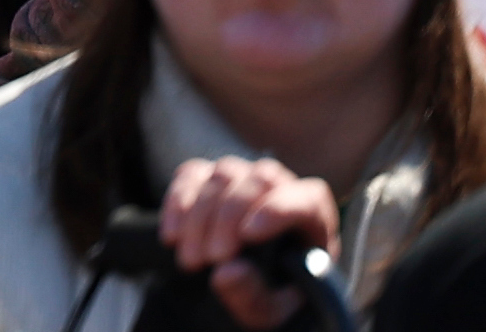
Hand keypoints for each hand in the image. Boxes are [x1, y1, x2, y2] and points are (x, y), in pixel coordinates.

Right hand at [159, 156, 341, 331]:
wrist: (247, 286)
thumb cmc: (270, 295)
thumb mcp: (270, 310)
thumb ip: (255, 296)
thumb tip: (226, 273)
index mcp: (313, 218)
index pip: (304, 199)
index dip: (276, 211)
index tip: (248, 236)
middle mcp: (282, 188)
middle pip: (258, 181)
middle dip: (227, 219)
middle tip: (210, 260)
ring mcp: (244, 177)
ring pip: (222, 176)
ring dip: (199, 218)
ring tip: (190, 261)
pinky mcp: (209, 176)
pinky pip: (190, 175)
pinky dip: (178, 204)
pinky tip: (171, 237)